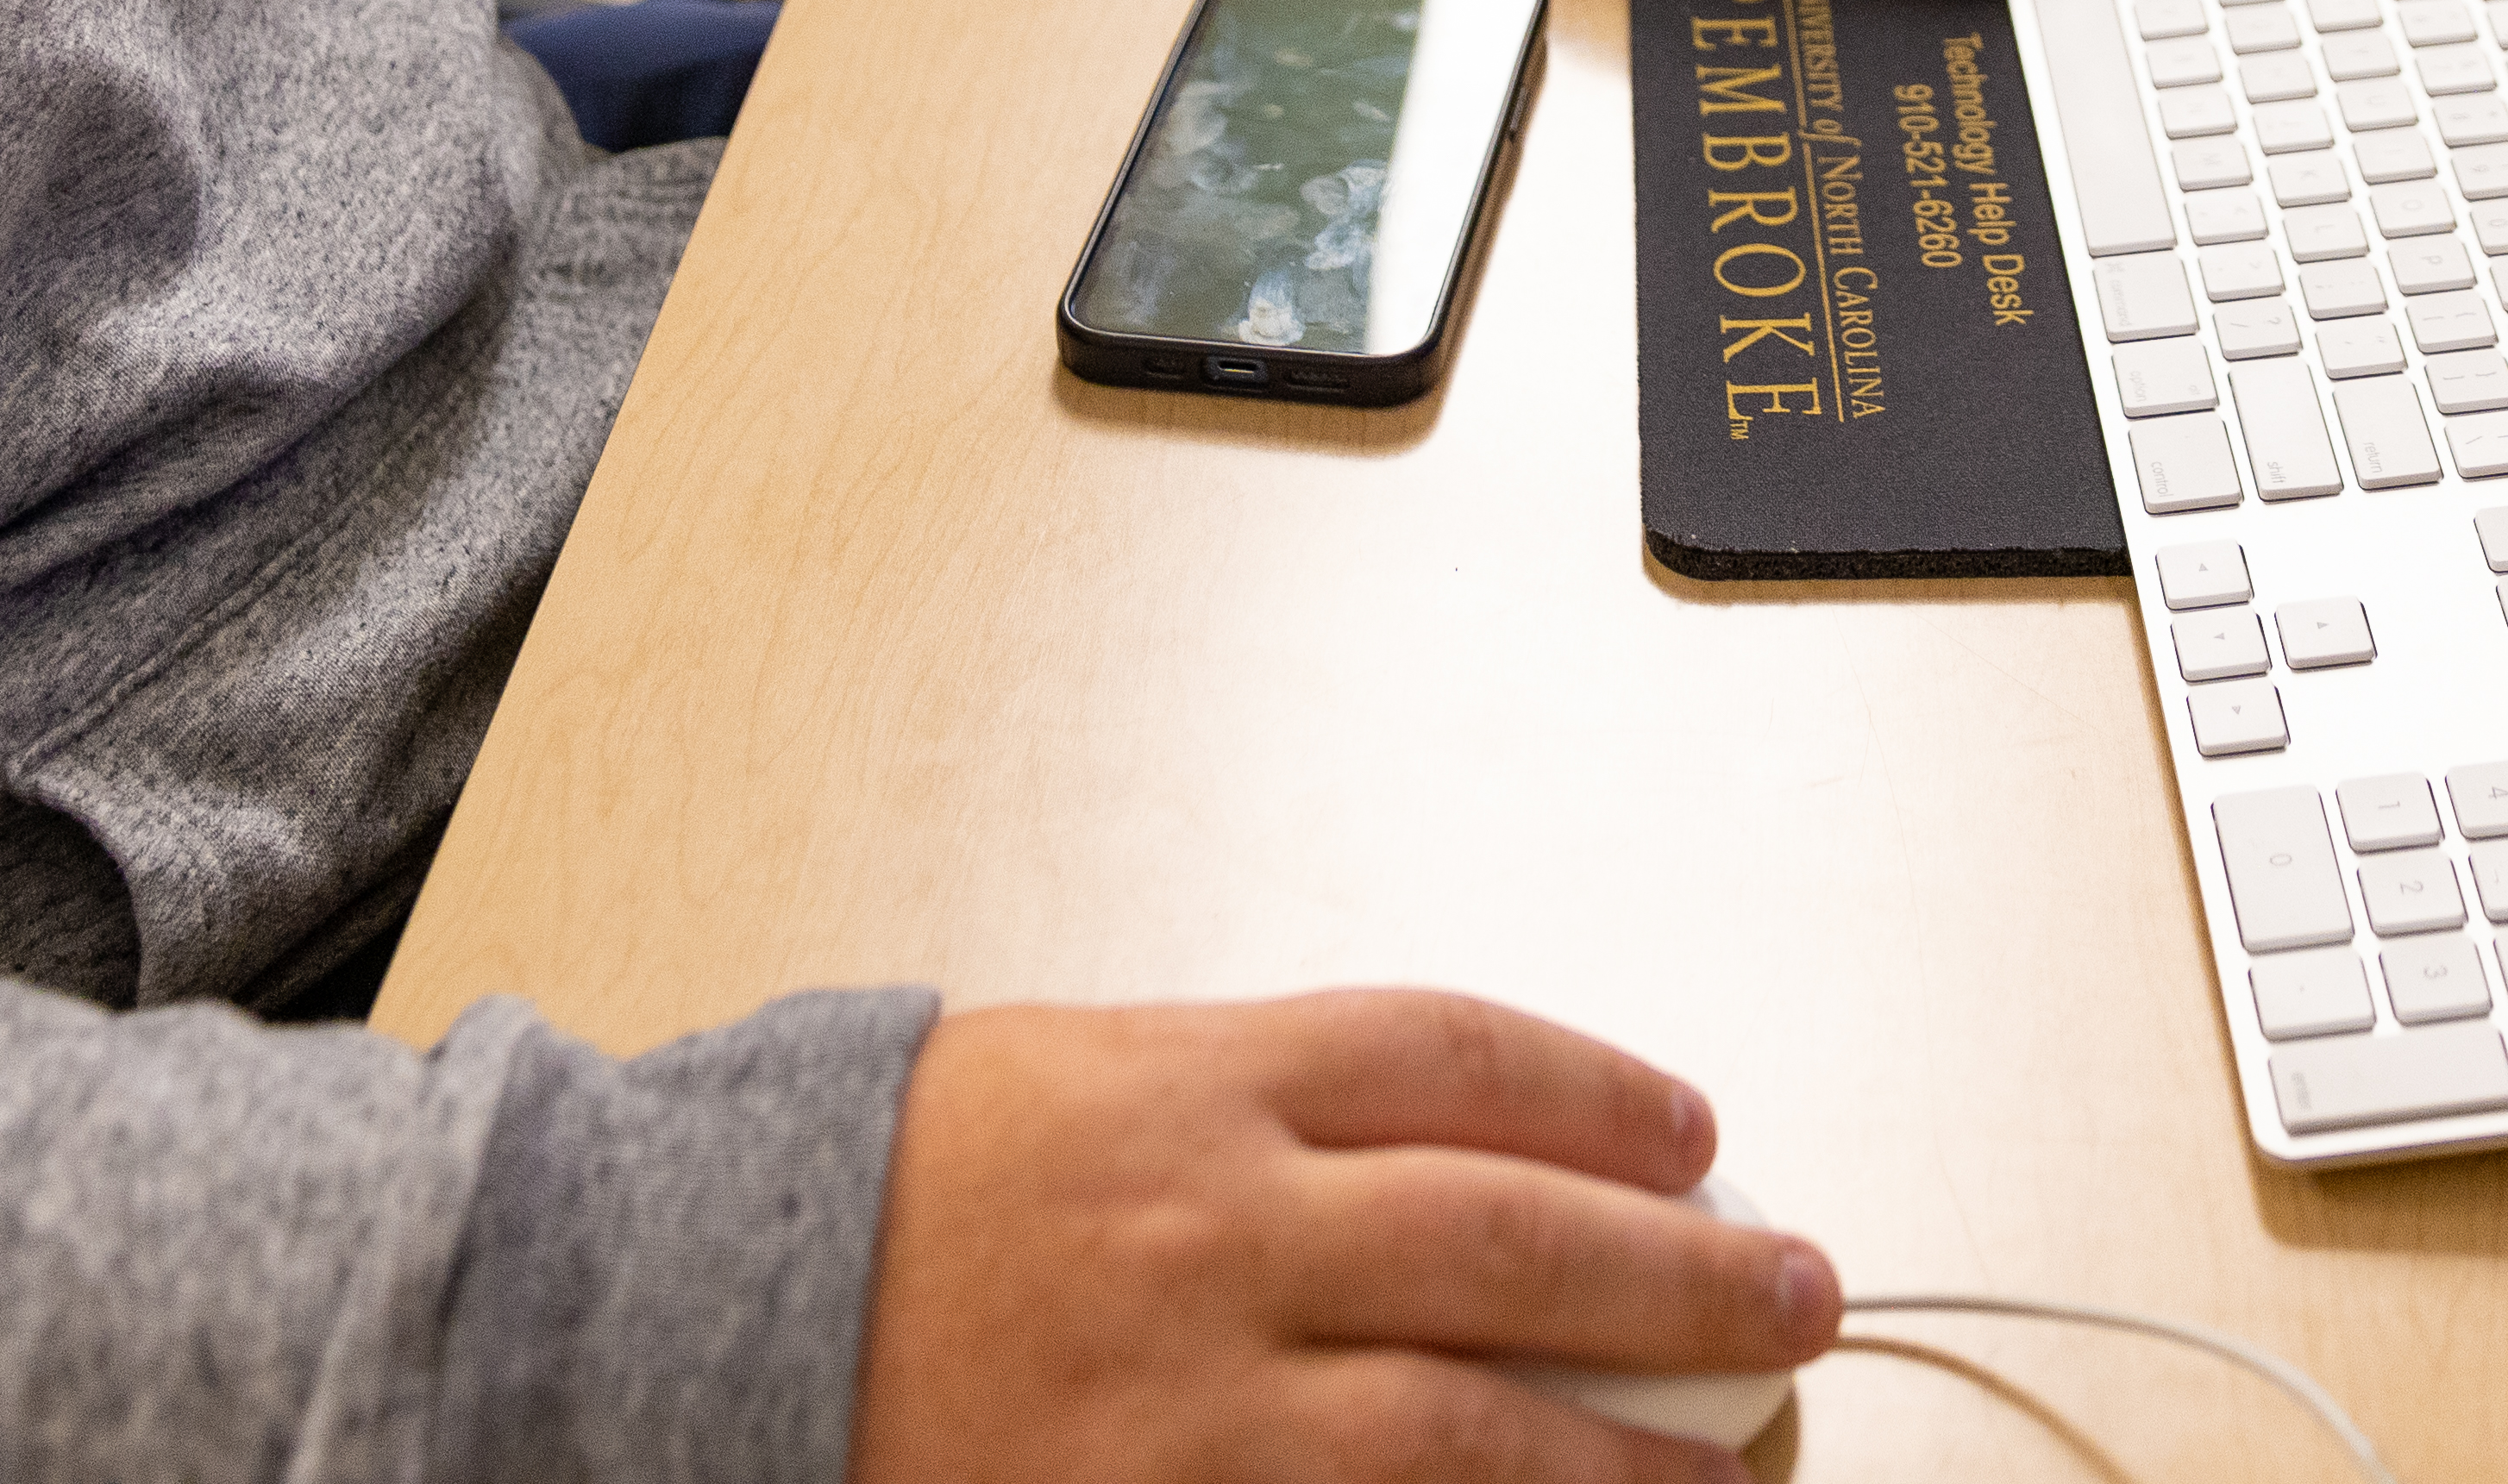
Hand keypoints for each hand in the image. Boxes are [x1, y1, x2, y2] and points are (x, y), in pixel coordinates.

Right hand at [851, 993, 1834, 1483]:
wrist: (708, 1309)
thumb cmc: (900, 1190)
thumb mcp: (1086, 1074)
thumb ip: (1269, 1105)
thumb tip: (1485, 1145)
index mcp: (1200, 1089)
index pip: (1466, 1063)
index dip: (1609, 1100)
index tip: (1700, 1143)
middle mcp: (1213, 1235)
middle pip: (1515, 1242)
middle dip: (1689, 1276)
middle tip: (1800, 1300)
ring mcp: (1187, 1407)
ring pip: (1471, 1435)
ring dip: (1628, 1463)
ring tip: (1740, 1470)